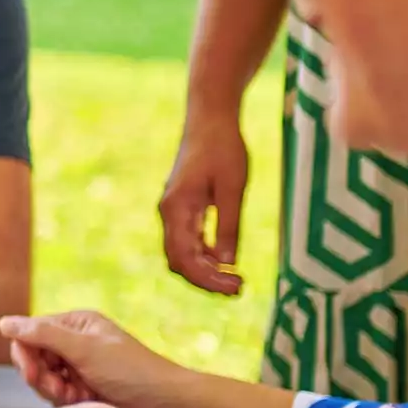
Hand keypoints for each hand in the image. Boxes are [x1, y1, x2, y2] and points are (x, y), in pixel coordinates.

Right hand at [2, 309, 193, 407]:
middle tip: (59, 390)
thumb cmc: (133, 372)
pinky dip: (65, 400)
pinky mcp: (83, 389)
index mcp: (75, 324)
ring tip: (76, 396)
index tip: (35, 374)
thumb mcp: (85, 350)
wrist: (167, 404)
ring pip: (42, 379)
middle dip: (42, 376)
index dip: (26, 354)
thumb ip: (42, 335)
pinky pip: (56, 394)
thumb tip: (3, 323)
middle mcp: (74, 342)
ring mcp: (78, 367)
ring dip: (54, 390)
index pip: (29, 334)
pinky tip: (83, 402)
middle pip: (33, 358)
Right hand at [159, 114, 249, 295]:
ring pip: (181, 254)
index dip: (208, 278)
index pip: (185, 257)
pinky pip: (187, 241)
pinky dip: (204, 256)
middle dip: (205, 280)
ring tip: (235, 279)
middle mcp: (168, 213)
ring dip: (204, 271)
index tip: (237, 285)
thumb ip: (228, 224)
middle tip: (239, 288)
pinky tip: (225, 260)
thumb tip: (229, 261)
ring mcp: (173, 211)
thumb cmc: (223, 148)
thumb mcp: (233, 187)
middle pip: (178, 261)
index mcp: (176, 208)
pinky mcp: (182, 208)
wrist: (209, 119)